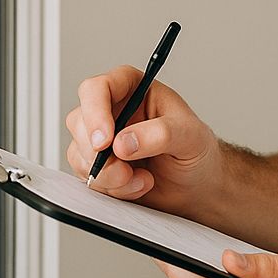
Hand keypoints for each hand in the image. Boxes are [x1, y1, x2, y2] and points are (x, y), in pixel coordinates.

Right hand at [64, 66, 224, 215]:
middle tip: (125, 169)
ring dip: (108, 175)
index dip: (95, 113)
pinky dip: (110, 188)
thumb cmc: (196, 151)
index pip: (97, 88)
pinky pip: (87, 177)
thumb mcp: (190, 136)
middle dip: (99, 153)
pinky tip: (136, 186)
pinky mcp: (99, 166)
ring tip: (141, 179)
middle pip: (79, 121)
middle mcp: (113, 110)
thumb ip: (160, 134)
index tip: (105, 141)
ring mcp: (103, 139)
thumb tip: (124, 143)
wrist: (198, 186)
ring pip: (79, 153)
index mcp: (133, 89)